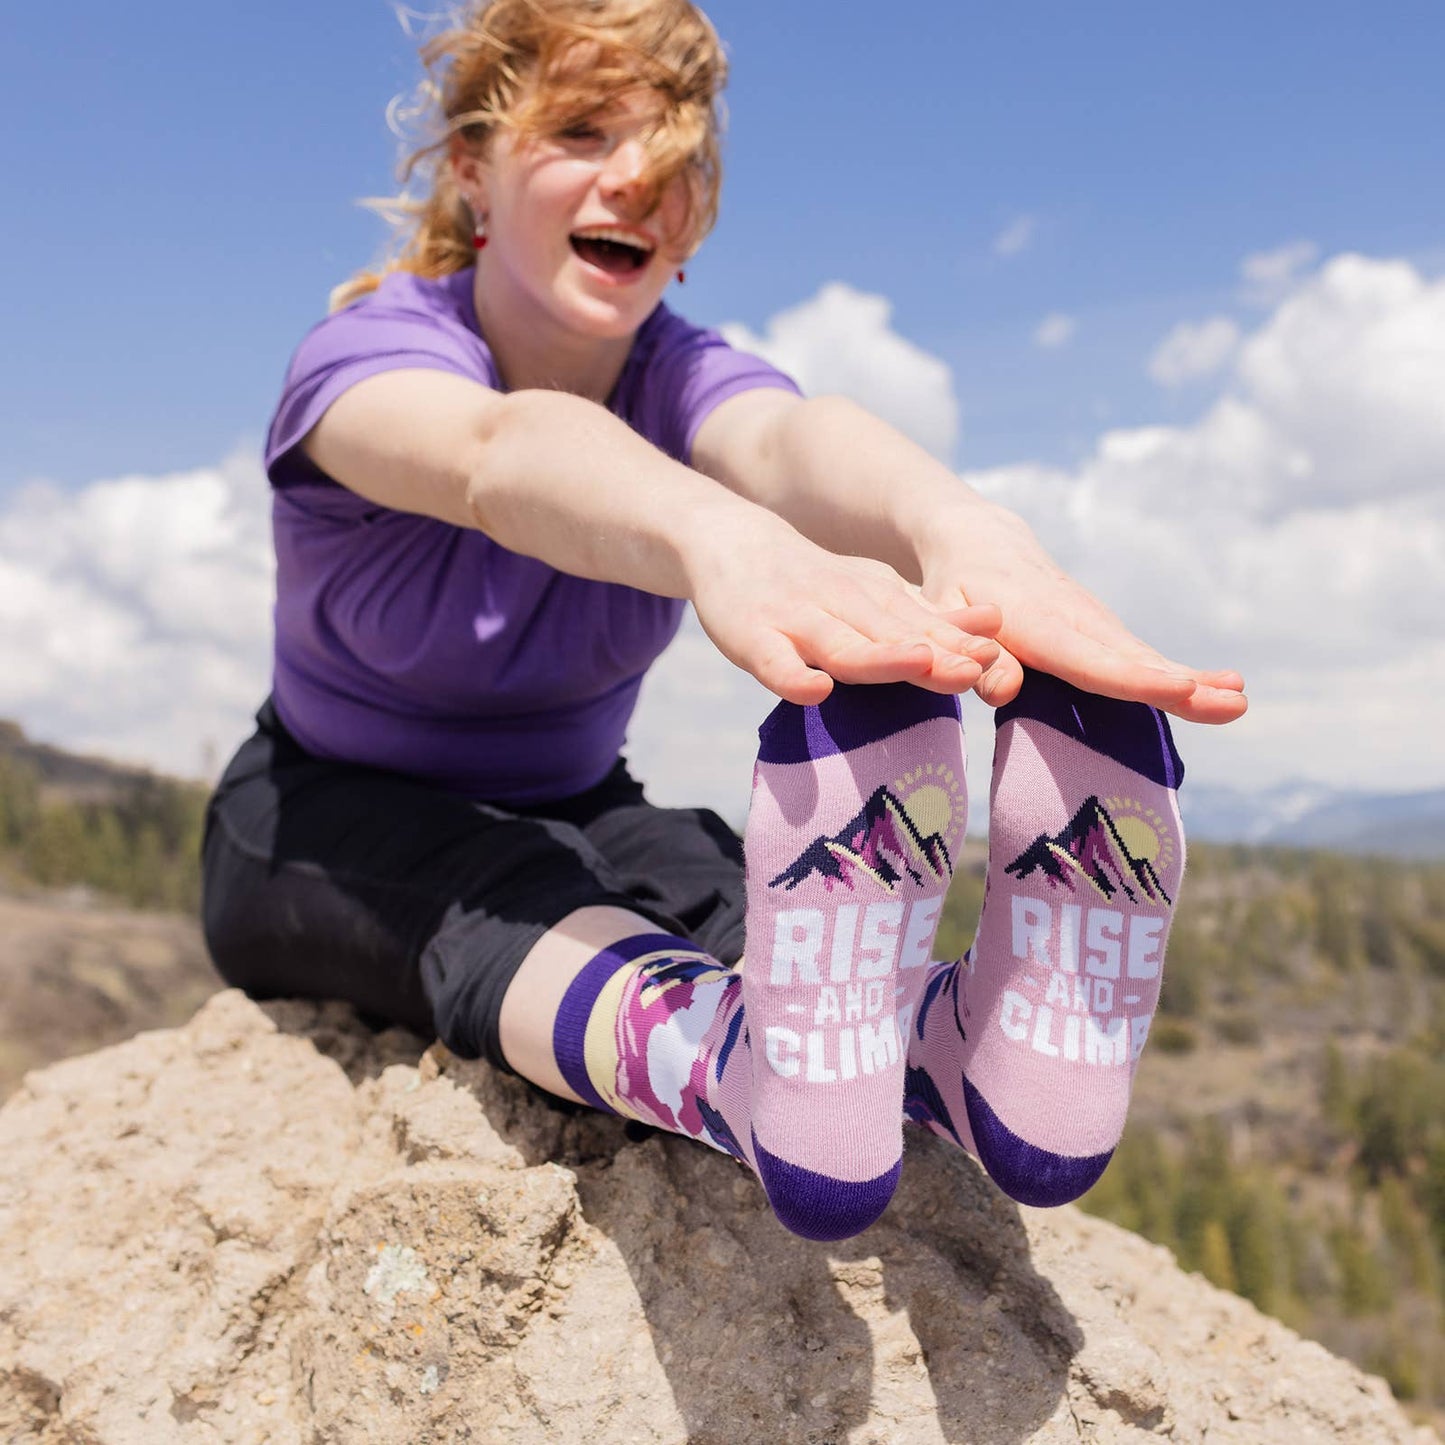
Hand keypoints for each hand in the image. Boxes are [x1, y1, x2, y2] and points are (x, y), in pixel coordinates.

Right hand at [687, 514, 1004, 703]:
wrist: (732, 543)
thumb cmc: (813, 584)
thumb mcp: (873, 593)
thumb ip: (926, 618)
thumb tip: (994, 627)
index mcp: (875, 599)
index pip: (923, 625)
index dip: (958, 642)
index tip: (998, 657)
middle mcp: (841, 606)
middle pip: (893, 635)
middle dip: (936, 652)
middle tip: (977, 667)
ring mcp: (796, 621)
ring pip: (842, 645)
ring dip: (880, 656)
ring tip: (919, 664)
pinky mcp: (752, 638)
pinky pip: (773, 662)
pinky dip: (792, 677)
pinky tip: (815, 692)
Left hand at [919, 500, 1246, 723]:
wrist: (981, 542)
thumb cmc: (956, 586)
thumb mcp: (945, 615)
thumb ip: (972, 653)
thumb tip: (1004, 691)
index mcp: (1034, 622)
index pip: (1087, 658)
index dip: (1132, 677)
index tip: (1178, 688)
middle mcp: (1075, 621)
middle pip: (1131, 660)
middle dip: (1181, 684)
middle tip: (1231, 703)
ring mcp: (1095, 625)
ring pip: (1145, 659)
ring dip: (1194, 682)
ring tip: (1239, 702)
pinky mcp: (1104, 633)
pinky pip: (1143, 659)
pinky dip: (1181, 675)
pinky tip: (1224, 692)